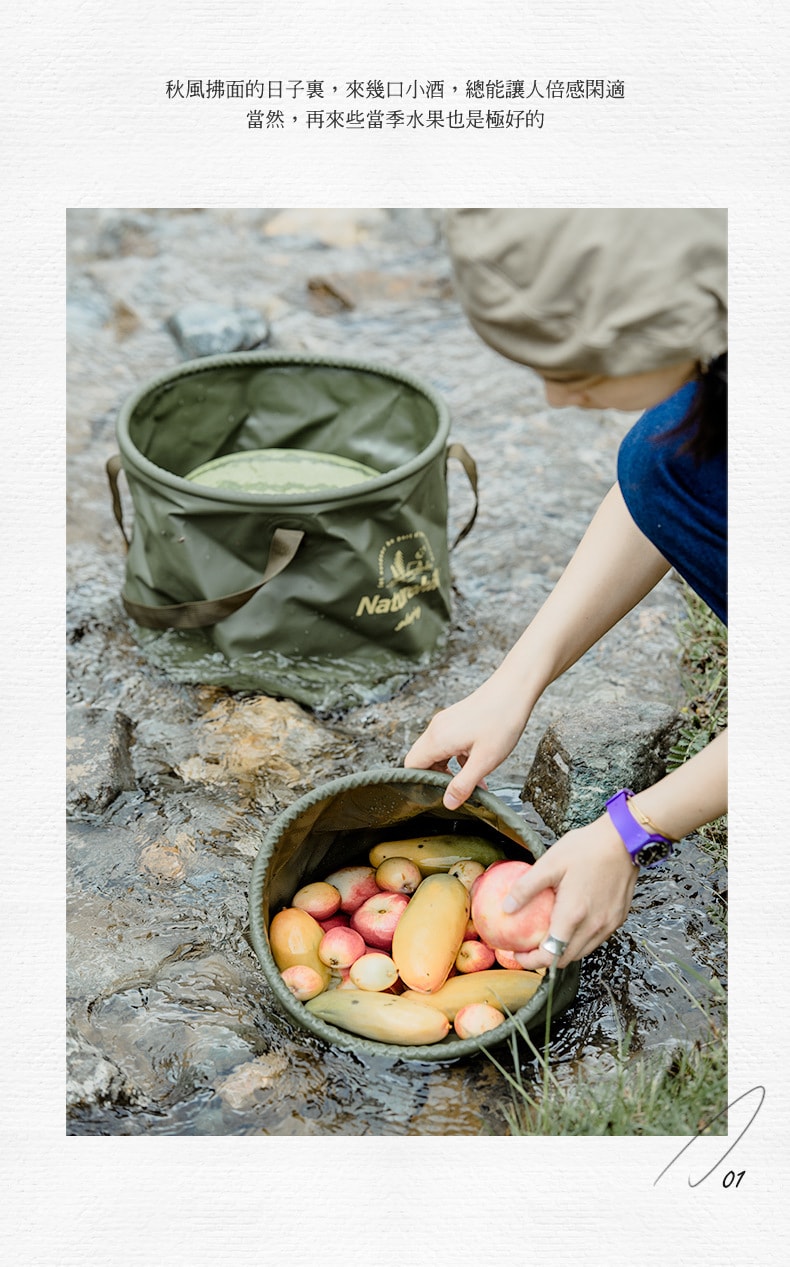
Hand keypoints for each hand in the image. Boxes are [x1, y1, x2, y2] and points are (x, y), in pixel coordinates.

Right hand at [404, 672, 532, 808]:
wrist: (514, 689)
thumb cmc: (502, 721)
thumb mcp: (484, 760)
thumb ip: (463, 784)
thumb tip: (448, 803)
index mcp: (437, 739)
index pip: (411, 766)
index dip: (419, 784)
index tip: (437, 797)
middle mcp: (436, 729)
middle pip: (422, 760)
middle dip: (437, 779)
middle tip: (457, 792)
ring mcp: (445, 723)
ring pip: (437, 753)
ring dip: (450, 770)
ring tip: (472, 782)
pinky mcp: (456, 720)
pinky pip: (448, 744)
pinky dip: (458, 758)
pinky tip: (477, 766)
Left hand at [505, 814, 638, 968]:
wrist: (624, 840)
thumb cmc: (587, 848)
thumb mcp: (550, 863)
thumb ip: (526, 888)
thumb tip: (507, 907)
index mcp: (573, 914)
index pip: (550, 955)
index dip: (531, 961)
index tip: (517, 953)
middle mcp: (593, 925)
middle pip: (565, 959)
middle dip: (544, 959)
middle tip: (527, 947)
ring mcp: (608, 924)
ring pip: (582, 952)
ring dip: (562, 951)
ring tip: (546, 938)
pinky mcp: (618, 919)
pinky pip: (595, 939)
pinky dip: (579, 940)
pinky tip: (569, 925)